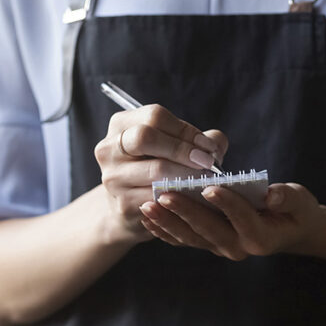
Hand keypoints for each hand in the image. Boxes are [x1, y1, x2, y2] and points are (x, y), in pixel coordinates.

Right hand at [93, 104, 228, 241]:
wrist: (132, 208)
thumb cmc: (159, 168)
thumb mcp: (174, 147)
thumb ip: (199, 139)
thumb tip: (215, 145)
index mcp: (122, 124)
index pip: (154, 116)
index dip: (186, 130)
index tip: (208, 146)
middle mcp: (109, 148)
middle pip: (145, 137)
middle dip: (183, 149)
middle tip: (207, 162)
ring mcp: (113, 177)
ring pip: (155, 170)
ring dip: (187, 174)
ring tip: (207, 179)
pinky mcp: (122, 203)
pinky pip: (157, 197)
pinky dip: (181, 196)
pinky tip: (195, 197)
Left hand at [139, 183, 325, 260]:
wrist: (289, 230)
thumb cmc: (295, 211)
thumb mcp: (300, 202)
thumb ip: (287, 198)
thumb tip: (272, 193)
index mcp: (262, 237)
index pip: (242, 219)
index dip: (227, 204)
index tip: (209, 188)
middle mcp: (239, 247)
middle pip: (209, 230)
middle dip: (185, 212)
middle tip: (164, 194)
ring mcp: (221, 248)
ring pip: (191, 237)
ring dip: (168, 222)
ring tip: (148, 205)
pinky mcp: (209, 244)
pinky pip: (183, 240)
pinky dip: (164, 230)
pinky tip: (147, 216)